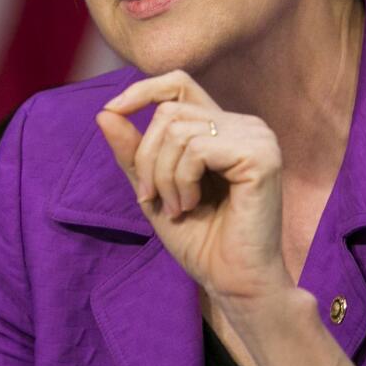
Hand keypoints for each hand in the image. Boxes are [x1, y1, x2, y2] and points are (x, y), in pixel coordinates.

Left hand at [97, 70, 291, 300]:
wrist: (231, 281)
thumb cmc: (199, 240)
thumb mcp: (153, 190)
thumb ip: (133, 152)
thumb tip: (104, 113)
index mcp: (224, 127)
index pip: (178, 83)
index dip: (141, 91)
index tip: (111, 111)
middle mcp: (245, 125)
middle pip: (168, 112)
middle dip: (146, 156)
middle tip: (151, 197)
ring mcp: (257, 137)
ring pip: (178, 130)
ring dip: (163, 175)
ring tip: (176, 208)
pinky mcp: (260, 156)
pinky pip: (196, 149)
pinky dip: (181, 180)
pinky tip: (191, 206)